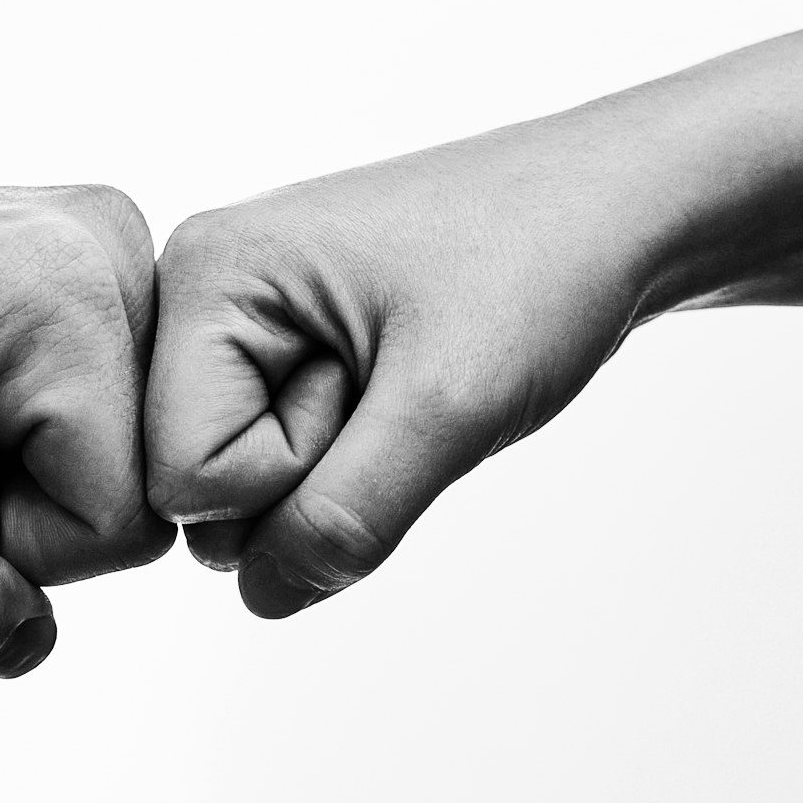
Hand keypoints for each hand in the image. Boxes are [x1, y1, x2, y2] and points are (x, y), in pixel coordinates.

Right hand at [146, 105, 698, 616]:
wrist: (621, 204)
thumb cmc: (541, 266)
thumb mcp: (449, 407)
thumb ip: (347, 517)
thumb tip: (261, 598)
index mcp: (206, 272)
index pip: (181, 476)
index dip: (289, 472)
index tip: (374, 382)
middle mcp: (199, 292)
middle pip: (201, 489)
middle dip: (310, 471)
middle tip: (394, 376)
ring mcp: (241, 322)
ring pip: (247, 487)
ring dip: (338, 465)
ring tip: (402, 373)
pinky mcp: (283, 347)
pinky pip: (287, 459)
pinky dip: (354, 451)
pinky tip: (398, 383)